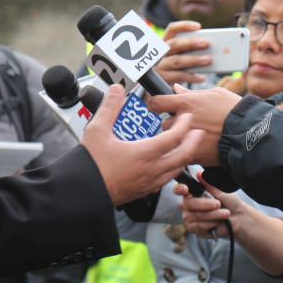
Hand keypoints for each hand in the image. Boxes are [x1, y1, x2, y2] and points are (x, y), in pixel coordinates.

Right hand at [82, 84, 204, 205]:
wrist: (82, 194)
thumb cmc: (89, 164)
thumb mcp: (97, 130)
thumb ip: (109, 107)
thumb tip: (116, 89)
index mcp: (144, 153)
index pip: (174, 138)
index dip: (184, 125)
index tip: (187, 116)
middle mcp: (151, 170)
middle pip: (183, 156)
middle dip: (193, 142)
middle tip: (199, 131)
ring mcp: (148, 183)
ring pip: (176, 170)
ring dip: (184, 157)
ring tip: (186, 147)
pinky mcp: (143, 192)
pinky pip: (165, 181)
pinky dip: (172, 170)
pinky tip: (167, 165)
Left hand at [148, 84, 242, 166]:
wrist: (248, 133)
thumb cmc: (234, 110)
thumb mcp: (215, 93)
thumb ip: (192, 93)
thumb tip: (176, 89)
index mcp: (186, 103)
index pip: (156, 103)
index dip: (155, 104)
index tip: (158, 106)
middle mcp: (183, 121)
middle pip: (164, 123)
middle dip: (173, 123)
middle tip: (188, 123)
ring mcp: (187, 139)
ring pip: (172, 139)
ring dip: (179, 137)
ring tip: (197, 135)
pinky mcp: (193, 154)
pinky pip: (183, 152)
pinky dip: (189, 150)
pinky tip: (202, 145)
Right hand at [153, 20, 211, 87]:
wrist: (159, 91)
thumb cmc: (175, 72)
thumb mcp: (178, 59)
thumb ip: (188, 53)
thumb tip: (209, 50)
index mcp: (164, 45)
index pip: (171, 29)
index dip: (184, 26)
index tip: (198, 26)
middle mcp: (159, 54)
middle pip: (174, 44)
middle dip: (191, 42)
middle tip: (206, 43)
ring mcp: (159, 67)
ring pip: (177, 60)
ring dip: (194, 60)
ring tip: (208, 60)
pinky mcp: (162, 80)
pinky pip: (179, 76)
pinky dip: (192, 77)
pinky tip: (202, 78)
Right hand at [177, 181, 242, 239]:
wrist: (238, 218)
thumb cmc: (229, 202)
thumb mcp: (221, 191)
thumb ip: (209, 184)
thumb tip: (199, 173)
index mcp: (191, 192)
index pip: (178, 189)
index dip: (179, 188)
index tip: (185, 189)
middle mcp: (187, 204)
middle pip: (188, 203)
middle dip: (205, 204)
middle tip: (218, 204)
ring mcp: (189, 217)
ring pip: (196, 216)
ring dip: (213, 215)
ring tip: (225, 213)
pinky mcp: (194, 229)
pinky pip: (199, 226)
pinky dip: (212, 223)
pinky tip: (218, 222)